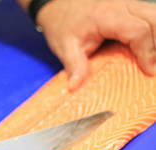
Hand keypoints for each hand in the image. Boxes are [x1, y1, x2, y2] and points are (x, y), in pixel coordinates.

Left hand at [36, 0, 155, 89]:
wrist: (59, 6)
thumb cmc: (63, 24)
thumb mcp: (65, 47)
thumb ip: (74, 66)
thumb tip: (75, 86)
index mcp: (106, 17)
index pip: (137, 30)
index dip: (147, 51)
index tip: (149, 70)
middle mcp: (122, 6)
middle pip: (154, 19)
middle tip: (153, 67)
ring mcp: (129, 3)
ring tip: (152, 59)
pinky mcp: (131, 7)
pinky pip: (151, 15)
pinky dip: (154, 31)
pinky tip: (149, 47)